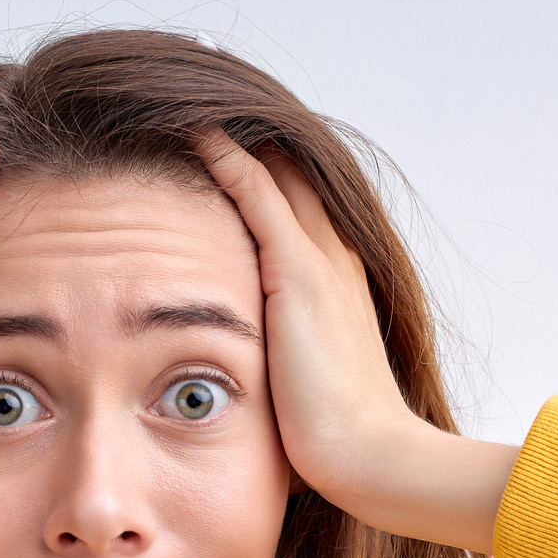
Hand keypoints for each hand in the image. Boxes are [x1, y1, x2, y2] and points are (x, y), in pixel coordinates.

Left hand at [196, 134, 518, 551]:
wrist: (372, 459)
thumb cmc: (336, 442)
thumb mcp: (301, 389)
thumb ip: (279, 367)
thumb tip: (245, 384)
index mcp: (337, 282)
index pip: (295, 205)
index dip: (259, 171)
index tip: (218, 144)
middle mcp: (333, 257)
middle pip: (290, 172)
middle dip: (248, 138)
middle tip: (197, 99)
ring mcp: (319, 259)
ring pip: (274, 169)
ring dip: (232, 134)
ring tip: (185, 98)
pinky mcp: (298, 271)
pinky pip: (256, 192)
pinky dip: (224, 156)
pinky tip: (191, 129)